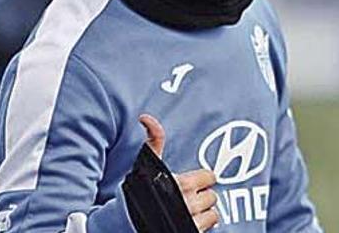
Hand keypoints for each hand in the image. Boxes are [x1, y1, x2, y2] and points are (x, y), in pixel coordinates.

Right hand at [139, 114, 219, 231]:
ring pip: (213, 212)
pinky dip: (203, 224)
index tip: (194, 182)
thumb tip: (146, 118)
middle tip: (190, 197)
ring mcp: (189, 220)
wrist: (125, 223)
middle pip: (212, 195)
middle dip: (202, 195)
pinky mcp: (190, 232)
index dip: (202, 179)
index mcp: (180, 183)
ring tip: (191, 210)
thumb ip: (153, 140)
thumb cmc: (135, 193)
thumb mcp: (145, 165)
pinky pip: (210, 226)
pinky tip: (191, 220)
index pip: (210, 177)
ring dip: (204, 211)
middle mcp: (187, 202)